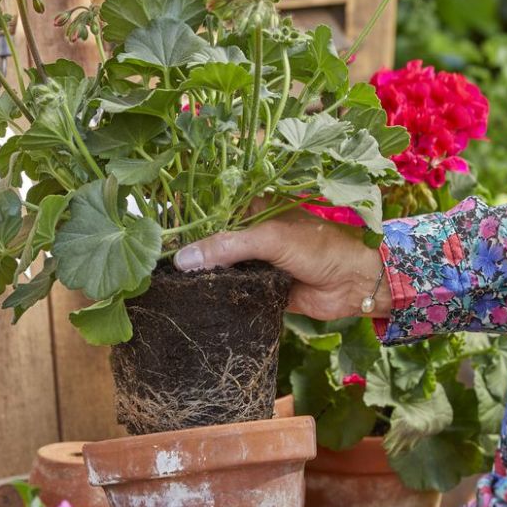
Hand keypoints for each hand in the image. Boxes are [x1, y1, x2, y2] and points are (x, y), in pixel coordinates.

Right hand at [173, 215, 391, 321]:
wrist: (355, 283)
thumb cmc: (320, 247)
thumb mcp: (271, 238)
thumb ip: (228, 246)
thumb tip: (182, 259)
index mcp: (253, 207)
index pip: (211, 205)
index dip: (185, 212)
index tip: (155, 222)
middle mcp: (249, 231)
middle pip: (210, 238)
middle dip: (186, 247)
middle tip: (151, 257)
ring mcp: (253, 260)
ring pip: (217, 266)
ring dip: (198, 273)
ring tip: (160, 280)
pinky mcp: (258, 287)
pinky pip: (230, 290)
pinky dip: (214, 295)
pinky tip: (188, 301)